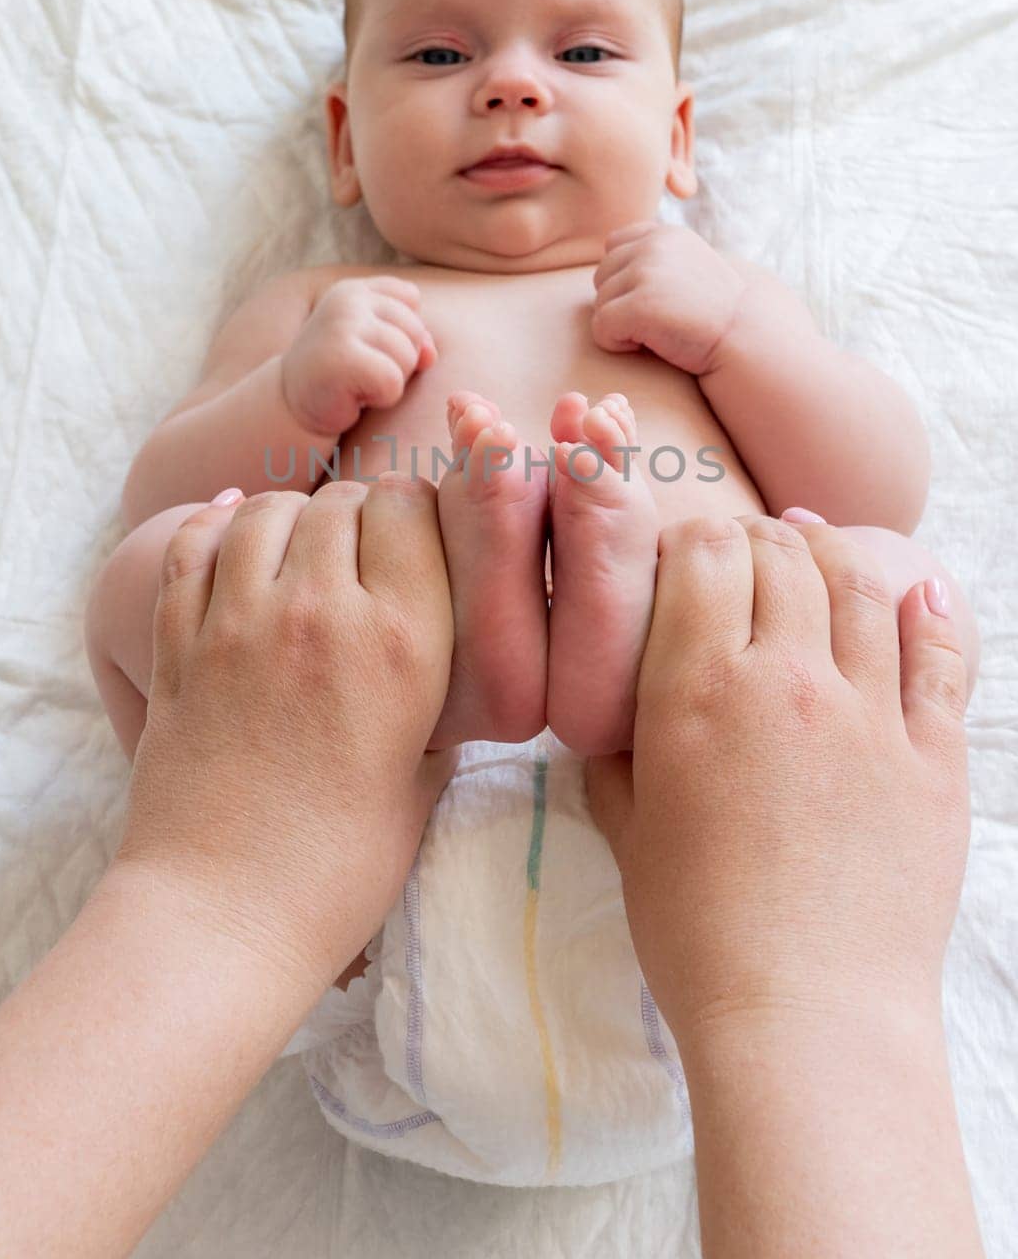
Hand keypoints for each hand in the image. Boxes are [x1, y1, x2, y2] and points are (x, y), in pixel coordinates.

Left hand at [113, 481, 459, 996]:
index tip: (422, 542)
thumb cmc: (339, 870)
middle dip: (361, 514)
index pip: (412, 507)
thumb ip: (437, 708)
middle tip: (365, 552)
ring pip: (267, 509)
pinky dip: (215, 526)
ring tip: (303, 549)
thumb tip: (441, 671)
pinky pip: (192, 546)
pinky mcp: (178, 643)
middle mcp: (319, 612)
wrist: (223, 918)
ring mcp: (239, 623)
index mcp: (401, 643)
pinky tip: (234, 530)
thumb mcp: (426, 782)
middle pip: (342, 501)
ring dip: (292, 517)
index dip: (421, 514)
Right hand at [281, 276, 436, 433]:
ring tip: (358, 383)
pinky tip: (355, 396)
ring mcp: (342, 326)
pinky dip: (382, 397)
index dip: (402, 331)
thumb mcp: (377, 346)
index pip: (411, 299)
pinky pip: (393, 381)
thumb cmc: (341, 374)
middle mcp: (347, 300)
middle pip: (415, 330)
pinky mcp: (342, 357)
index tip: (369, 348)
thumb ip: (411, 337)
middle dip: (400, 360)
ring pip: (408, 356)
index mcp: (354, 289)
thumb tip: (431, 354)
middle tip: (363, 371)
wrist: (292, 405)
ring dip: (391, 381)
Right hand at [585, 514, 970, 1053]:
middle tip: (748, 553)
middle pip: (784, 555)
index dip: (695, 537)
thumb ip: (617, 757)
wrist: (805, 1016)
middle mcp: (789, 680)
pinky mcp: (934, 757)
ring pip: (861, 586)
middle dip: (760, 539)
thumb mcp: (629, 833)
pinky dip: (928, 611)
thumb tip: (613, 718)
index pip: (707, 554)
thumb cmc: (698, 933)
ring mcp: (872, 715)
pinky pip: (940, 656)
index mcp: (701, 690)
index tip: (688, 554)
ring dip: (836, 553)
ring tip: (820, 549)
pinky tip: (915, 591)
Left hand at [591, 221, 747, 374]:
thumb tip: (607, 255)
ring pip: (600, 304)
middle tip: (661, 317)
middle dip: (621, 302)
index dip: (626, 278)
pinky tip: (651, 344)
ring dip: (622, 325)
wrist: (743, 339)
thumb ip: (655, 256)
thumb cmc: (712, 313)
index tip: (659, 296)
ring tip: (660, 329)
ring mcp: (646, 273)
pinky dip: (618, 344)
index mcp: (665, 233)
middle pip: (602, 277)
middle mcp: (653, 245)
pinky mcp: (639, 305)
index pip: (613, 246)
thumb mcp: (688, 267)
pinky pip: (601, 328)